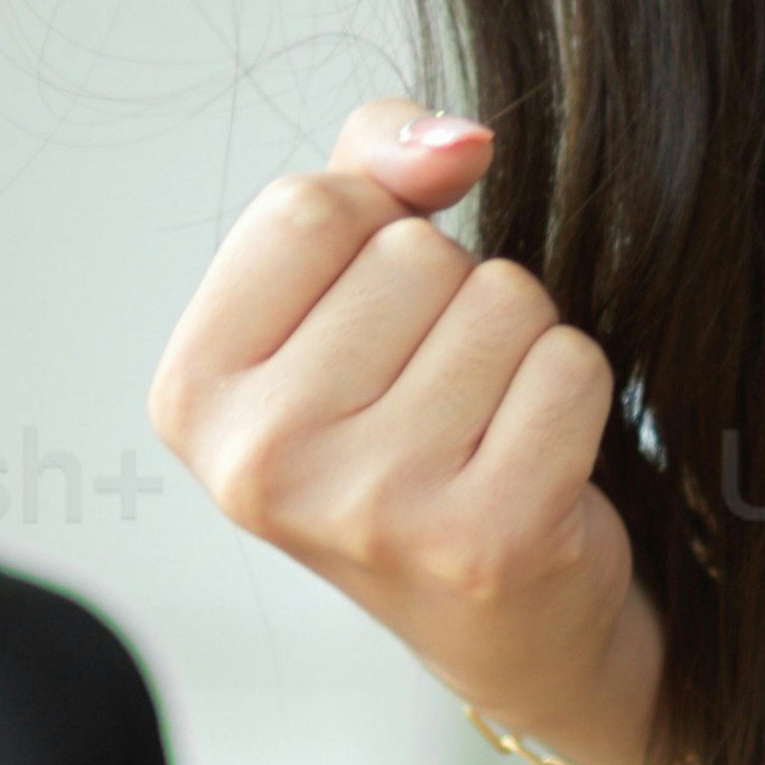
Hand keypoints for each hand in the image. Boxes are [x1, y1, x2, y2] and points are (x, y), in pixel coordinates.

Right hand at [147, 99, 663, 764]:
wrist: (500, 621)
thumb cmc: (405, 427)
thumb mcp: (341, 289)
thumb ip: (371, 168)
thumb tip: (461, 143)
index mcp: (193, 395)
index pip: (307, 205)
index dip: (372, 227)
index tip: (368, 312)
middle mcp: (262, 463)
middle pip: (414, 253)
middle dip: (450, 293)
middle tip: (434, 392)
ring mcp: (372, 510)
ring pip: (503, 299)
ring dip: (516, 342)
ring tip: (483, 424)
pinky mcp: (487, 539)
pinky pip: (570, 365)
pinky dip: (571, 391)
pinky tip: (532, 458)